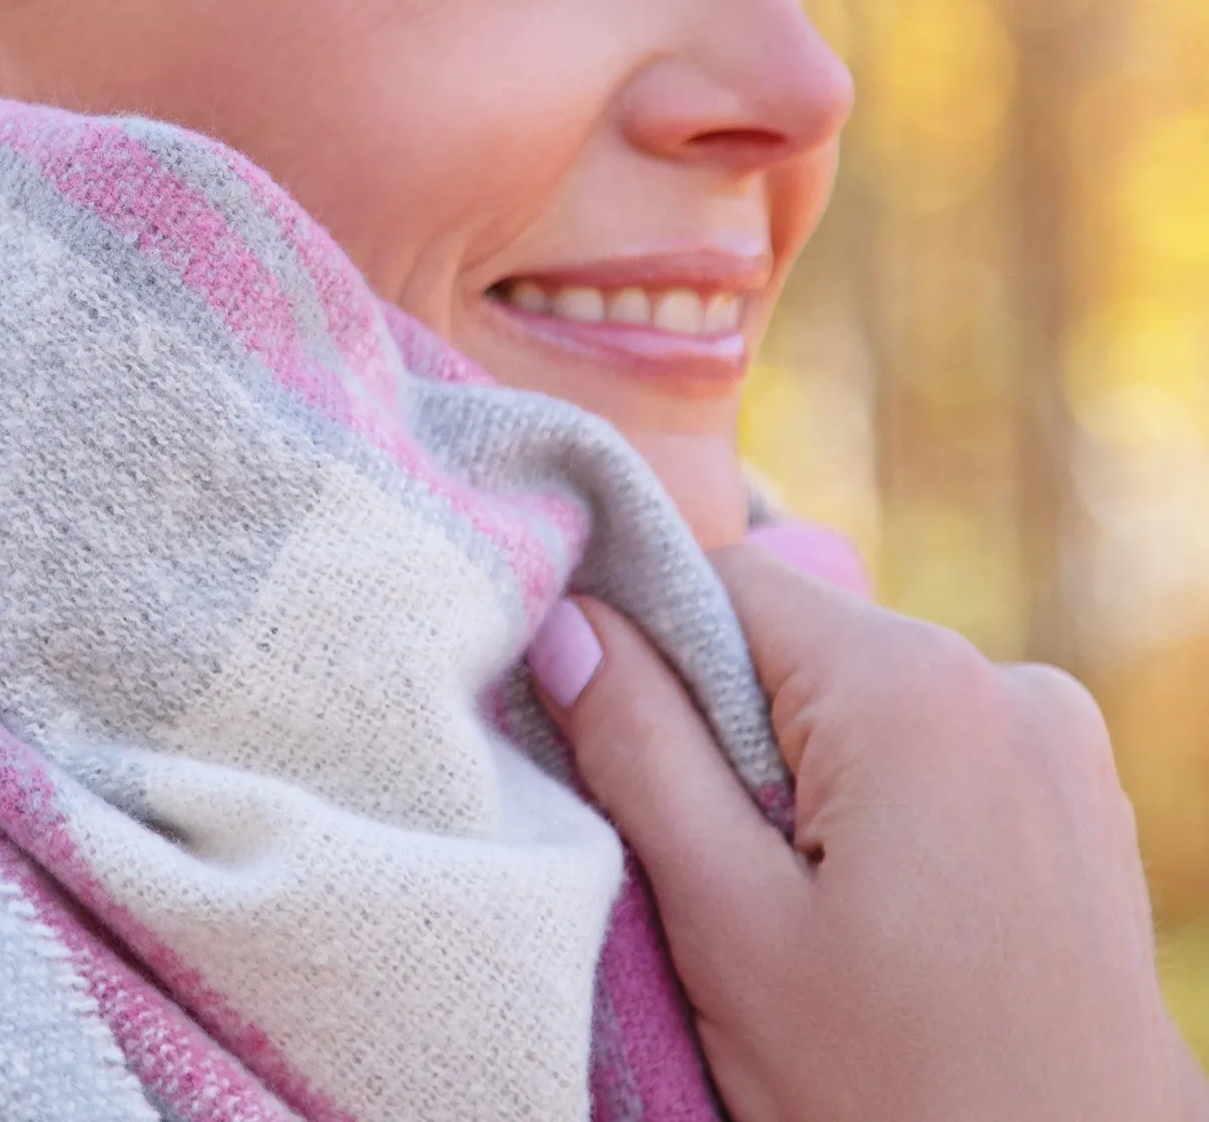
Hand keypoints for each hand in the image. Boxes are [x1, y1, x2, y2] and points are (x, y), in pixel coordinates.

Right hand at [530, 543, 1208, 1121]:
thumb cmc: (896, 1099)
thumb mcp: (729, 927)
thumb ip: (639, 748)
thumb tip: (567, 621)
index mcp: (917, 687)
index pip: (728, 578)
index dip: (646, 647)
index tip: (613, 750)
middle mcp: (1008, 684)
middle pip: (796, 642)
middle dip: (726, 726)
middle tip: (710, 868)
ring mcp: (1061, 745)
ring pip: (859, 699)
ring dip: (799, 772)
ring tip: (797, 914)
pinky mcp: (1081, 805)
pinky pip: (934, 748)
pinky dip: (876, 803)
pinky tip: (871, 920)